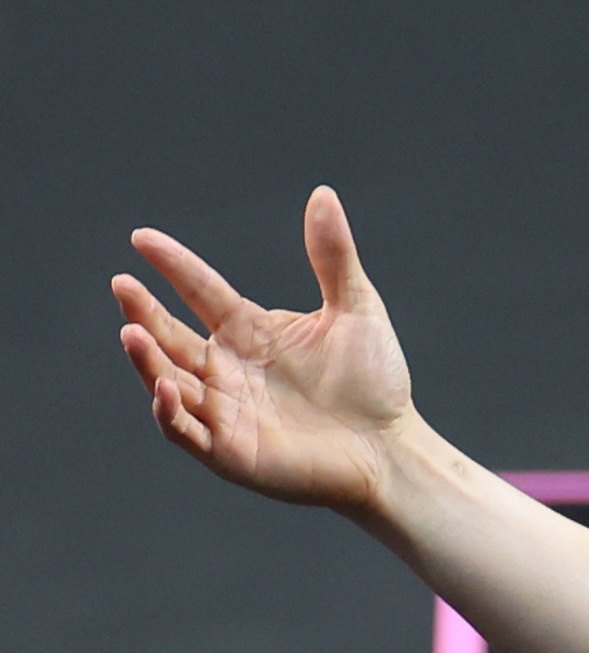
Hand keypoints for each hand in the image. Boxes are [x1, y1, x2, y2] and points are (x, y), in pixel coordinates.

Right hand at [114, 187, 414, 514]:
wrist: (395, 449)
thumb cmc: (377, 384)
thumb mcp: (356, 311)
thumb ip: (333, 257)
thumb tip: (323, 194)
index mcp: (249, 332)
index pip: (200, 291)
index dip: (172, 265)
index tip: (142, 239)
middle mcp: (228, 369)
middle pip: (171, 336)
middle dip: (144, 312)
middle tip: (123, 285)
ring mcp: (227, 412)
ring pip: (169, 381)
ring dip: (147, 359)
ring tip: (131, 331)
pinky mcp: (233, 453)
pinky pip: (187, 432)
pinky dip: (171, 412)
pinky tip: (165, 387)